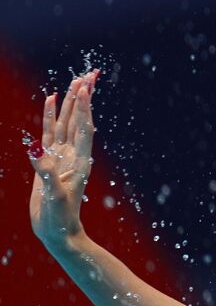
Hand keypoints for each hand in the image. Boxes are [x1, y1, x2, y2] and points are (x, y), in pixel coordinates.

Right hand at [28, 70, 99, 248]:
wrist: (57, 231)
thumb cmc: (59, 217)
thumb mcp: (53, 195)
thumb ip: (45, 172)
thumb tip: (36, 148)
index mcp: (79, 161)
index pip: (83, 129)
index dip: (84, 108)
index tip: (85, 87)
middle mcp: (74, 154)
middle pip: (79, 119)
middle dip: (84, 97)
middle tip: (90, 74)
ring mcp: (62, 155)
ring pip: (67, 122)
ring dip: (72, 102)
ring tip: (75, 80)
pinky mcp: (50, 159)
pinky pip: (50, 132)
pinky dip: (50, 115)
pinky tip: (51, 100)